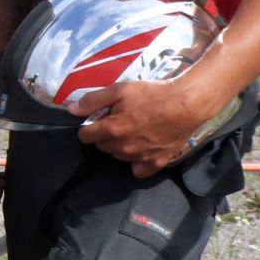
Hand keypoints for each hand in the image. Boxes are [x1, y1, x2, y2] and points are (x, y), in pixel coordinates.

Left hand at [73, 77, 211, 176]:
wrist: (187, 104)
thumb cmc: (152, 94)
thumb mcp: (120, 89)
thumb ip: (93, 101)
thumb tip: (71, 111)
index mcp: (112, 129)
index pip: (86, 136)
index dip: (88, 127)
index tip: (97, 120)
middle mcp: (123, 147)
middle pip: (102, 146)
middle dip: (104, 135)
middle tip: (118, 122)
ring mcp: (140, 158)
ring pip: (118, 156)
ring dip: (120, 147)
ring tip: (133, 132)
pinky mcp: (156, 163)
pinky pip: (138, 170)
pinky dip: (136, 162)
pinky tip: (142, 149)